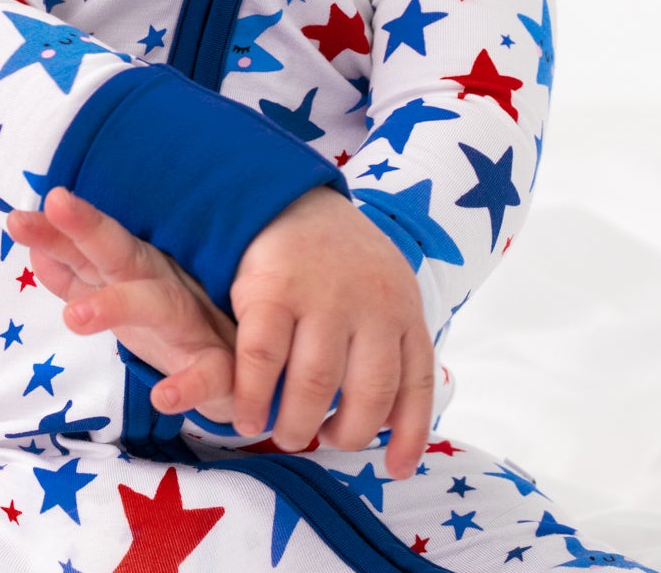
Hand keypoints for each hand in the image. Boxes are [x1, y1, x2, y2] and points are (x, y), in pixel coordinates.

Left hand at [5, 187, 238, 423]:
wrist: (246, 368)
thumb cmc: (171, 325)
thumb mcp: (120, 297)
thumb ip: (77, 275)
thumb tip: (36, 250)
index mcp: (134, 271)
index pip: (88, 243)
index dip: (55, 229)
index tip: (16, 216)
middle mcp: (159, 287)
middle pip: (120, 252)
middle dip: (88, 228)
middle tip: (56, 202)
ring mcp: (189, 325)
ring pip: (156, 306)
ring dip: (116, 305)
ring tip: (73, 317)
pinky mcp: (217, 368)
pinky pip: (204, 375)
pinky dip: (187, 386)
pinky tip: (164, 397)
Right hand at [230, 184, 434, 480]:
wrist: (283, 191)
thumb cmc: (334, 255)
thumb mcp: (381, 286)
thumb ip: (388, 341)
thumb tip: (394, 423)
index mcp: (402, 305)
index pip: (415, 382)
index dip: (408, 433)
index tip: (395, 468)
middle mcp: (371, 303)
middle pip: (367, 397)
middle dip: (342, 433)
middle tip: (316, 439)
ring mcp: (323, 296)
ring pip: (316, 387)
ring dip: (296, 424)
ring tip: (282, 433)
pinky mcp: (272, 290)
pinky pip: (263, 362)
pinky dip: (253, 397)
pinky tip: (244, 414)